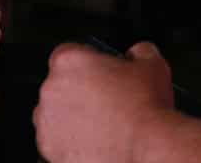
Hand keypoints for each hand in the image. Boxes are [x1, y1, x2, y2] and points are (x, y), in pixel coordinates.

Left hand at [34, 42, 173, 162]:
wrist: (145, 148)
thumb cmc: (145, 109)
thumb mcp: (152, 65)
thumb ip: (140, 52)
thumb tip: (138, 54)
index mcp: (69, 61)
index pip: (69, 53)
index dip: (88, 61)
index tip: (101, 71)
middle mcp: (52, 89)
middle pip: (61, 85)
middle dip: (81, 91)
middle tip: (107, 100)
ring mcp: (48, 122)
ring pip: (58, 115)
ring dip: (75, 117)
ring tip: (105, 125)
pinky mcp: (51, 149)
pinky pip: (59, 142)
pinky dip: (74, 142)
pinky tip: (99, 141)